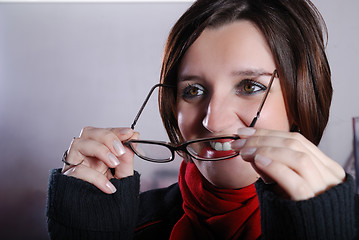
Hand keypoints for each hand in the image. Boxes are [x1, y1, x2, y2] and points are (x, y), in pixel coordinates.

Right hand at [62, 127, 138, 193]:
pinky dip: (96, 177)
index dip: (116, 131)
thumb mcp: (123, 176)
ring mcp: (74, 165)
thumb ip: (127, 158)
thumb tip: (133, 139)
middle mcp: (84, 155)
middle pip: (88, 132)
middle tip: (120, 150)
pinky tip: (108, 187)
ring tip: (114, 163)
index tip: (130, 133)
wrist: (99, 219)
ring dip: (100, 149)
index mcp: (97, 152)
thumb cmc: (108, 197)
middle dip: (107, 136)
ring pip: (78, 144)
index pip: (103, 133)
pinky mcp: (68, 179)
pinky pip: (78, 170)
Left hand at [231, 128, 345, 200]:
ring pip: (297, 158)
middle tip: (238, 143)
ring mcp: (323, 188)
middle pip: (294, 144)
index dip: (267, 133)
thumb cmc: (295, 207)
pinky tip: (258, 161)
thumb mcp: (285, 181)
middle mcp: (329, 174)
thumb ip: (273, 164)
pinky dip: (275, 167)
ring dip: (266, 150)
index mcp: (325, 165)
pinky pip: (295, 181)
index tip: (243, 132)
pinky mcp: (312, 203)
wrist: (308, 232)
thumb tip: (249, 148)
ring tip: (245, 153)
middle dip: (262, 139)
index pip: (296, 139)